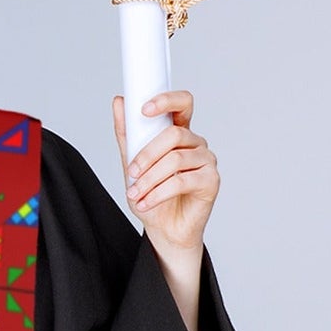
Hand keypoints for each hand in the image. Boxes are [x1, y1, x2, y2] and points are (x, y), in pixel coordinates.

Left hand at [111, 90, 219, 254]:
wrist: (164, 229)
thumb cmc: (152, 196)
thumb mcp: (132, 165)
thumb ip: (127, 135)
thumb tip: (119, 102)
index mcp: (179, 134)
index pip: (182, 104)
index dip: (167, 101)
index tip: (144, 109)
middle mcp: (196, 144)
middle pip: (174, 135)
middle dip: (147, 155)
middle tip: (131, 173)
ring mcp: (206, 161)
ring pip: (175, 160)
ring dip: (149, 179)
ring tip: (135, 194)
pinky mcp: (211, 181)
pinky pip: (182, 181)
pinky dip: (158, 193)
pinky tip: (145, 203)